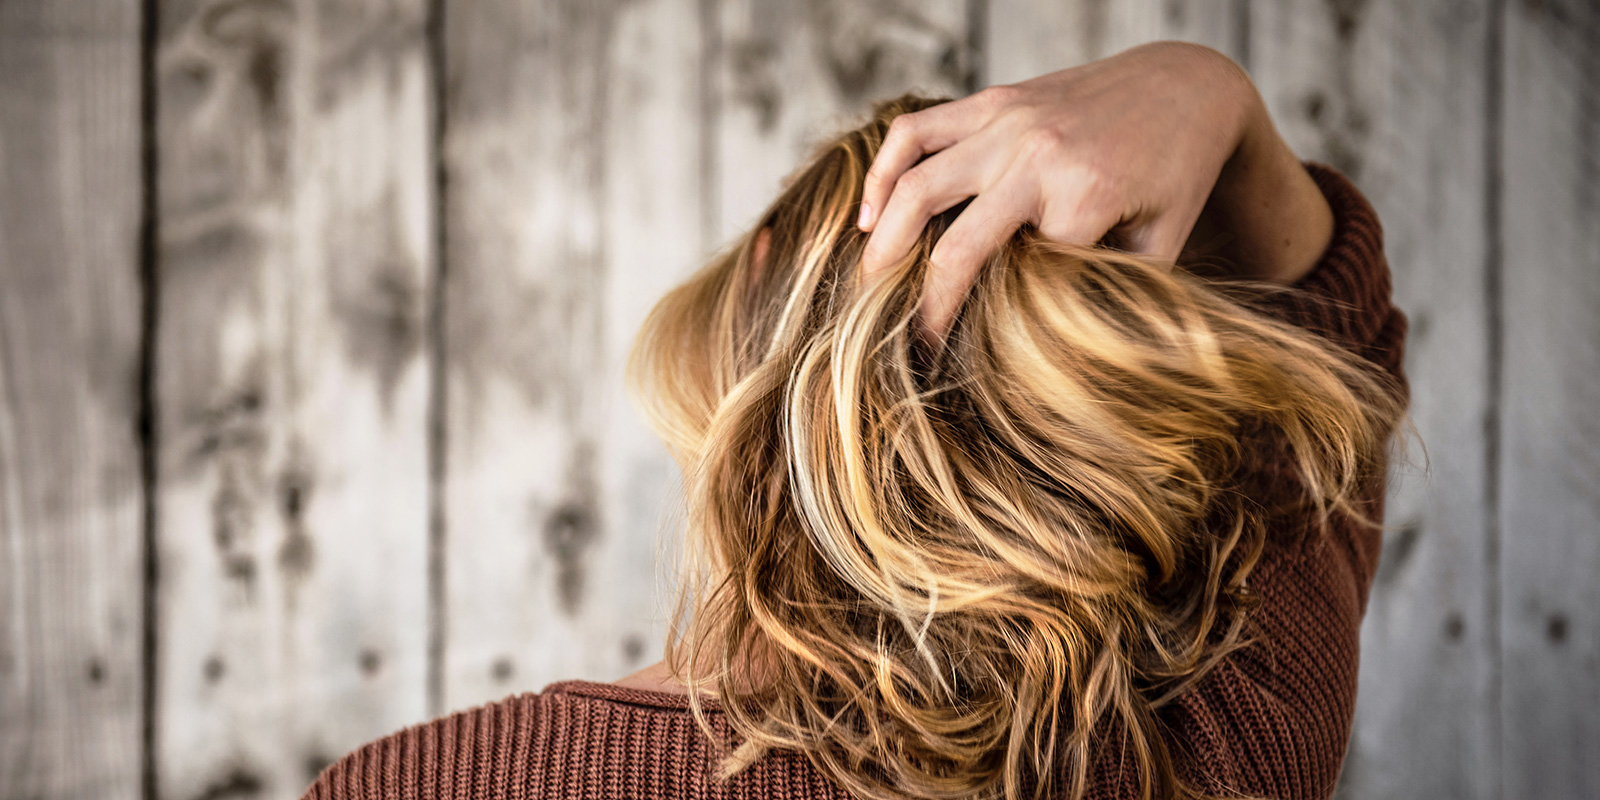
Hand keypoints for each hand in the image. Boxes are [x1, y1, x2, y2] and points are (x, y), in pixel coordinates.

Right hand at [857, 41, 1267, 338]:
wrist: (1188, 84)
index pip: (1017, 283)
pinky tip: (867, 215)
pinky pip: (915, 132)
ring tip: (867, 286)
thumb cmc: (1178, 175)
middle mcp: (1039, 154)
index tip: (962, 367)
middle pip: (953, 245)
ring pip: (916, 184)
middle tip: (897, 346)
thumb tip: (1062, 360)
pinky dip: (882, 173)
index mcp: (1087, 195)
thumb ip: (1113, 294)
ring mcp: (1007, 121)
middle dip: (920, 306)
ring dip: (882, 243)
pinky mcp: (991, 101)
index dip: (986, 328)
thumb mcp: (1164, 245)